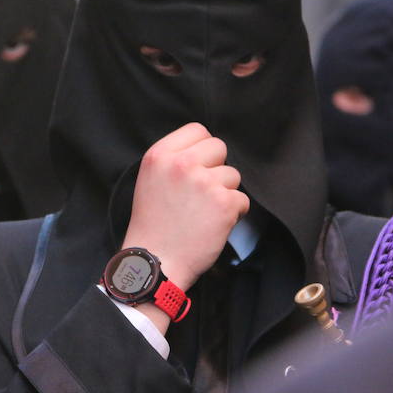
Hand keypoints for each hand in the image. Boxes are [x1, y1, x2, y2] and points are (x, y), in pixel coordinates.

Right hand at [123, 123, 248, 292]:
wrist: (155, 262)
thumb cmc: (153, 226)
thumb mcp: (150, 180)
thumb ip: (173, 160)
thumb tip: (204, 149)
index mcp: (160, 155)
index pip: (198, 130)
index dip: (202, 149)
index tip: (197, 168)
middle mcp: (182, 164)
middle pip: (219, 147)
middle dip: (216, 168)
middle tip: (200, 193)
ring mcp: (204, 183)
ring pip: (232, 175)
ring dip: (224, 194)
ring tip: (202, 213)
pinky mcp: (224, 204)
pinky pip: (242, 200)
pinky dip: (232, 214)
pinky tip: (212, 225)